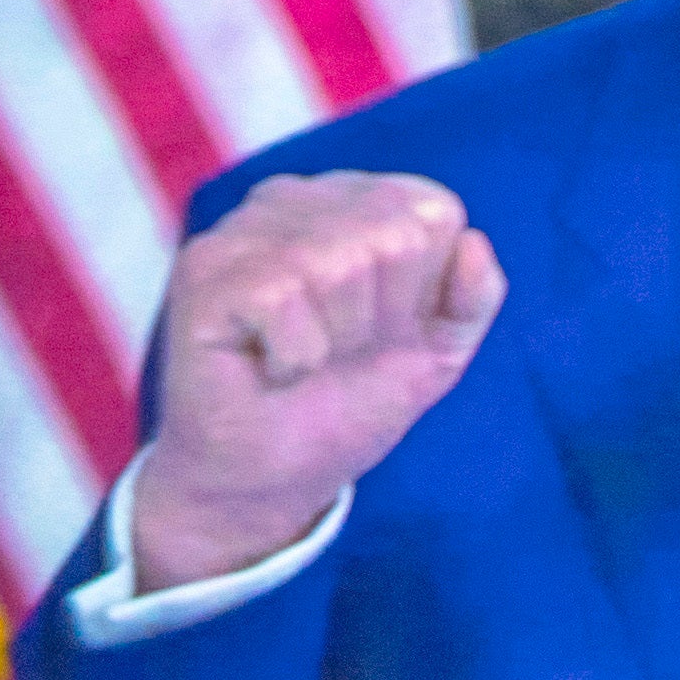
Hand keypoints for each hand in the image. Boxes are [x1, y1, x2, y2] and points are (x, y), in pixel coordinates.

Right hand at [126, 172, 508, 590]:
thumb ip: (473, 299)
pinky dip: (293, 357)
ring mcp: (242, 229)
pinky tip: (269, 367)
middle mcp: (295, 198)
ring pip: (339, 263)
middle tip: (337, 351)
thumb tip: (475, 244)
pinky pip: (283, 297)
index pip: (435, 212)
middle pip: (393, 235)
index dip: (424, 292)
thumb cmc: (345, 404)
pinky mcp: (204, 271)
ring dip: (336, 340)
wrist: (269, 482)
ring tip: (301, 359)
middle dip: (380, 319)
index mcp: (354, 199)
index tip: (381, 330)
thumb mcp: (435, 354)